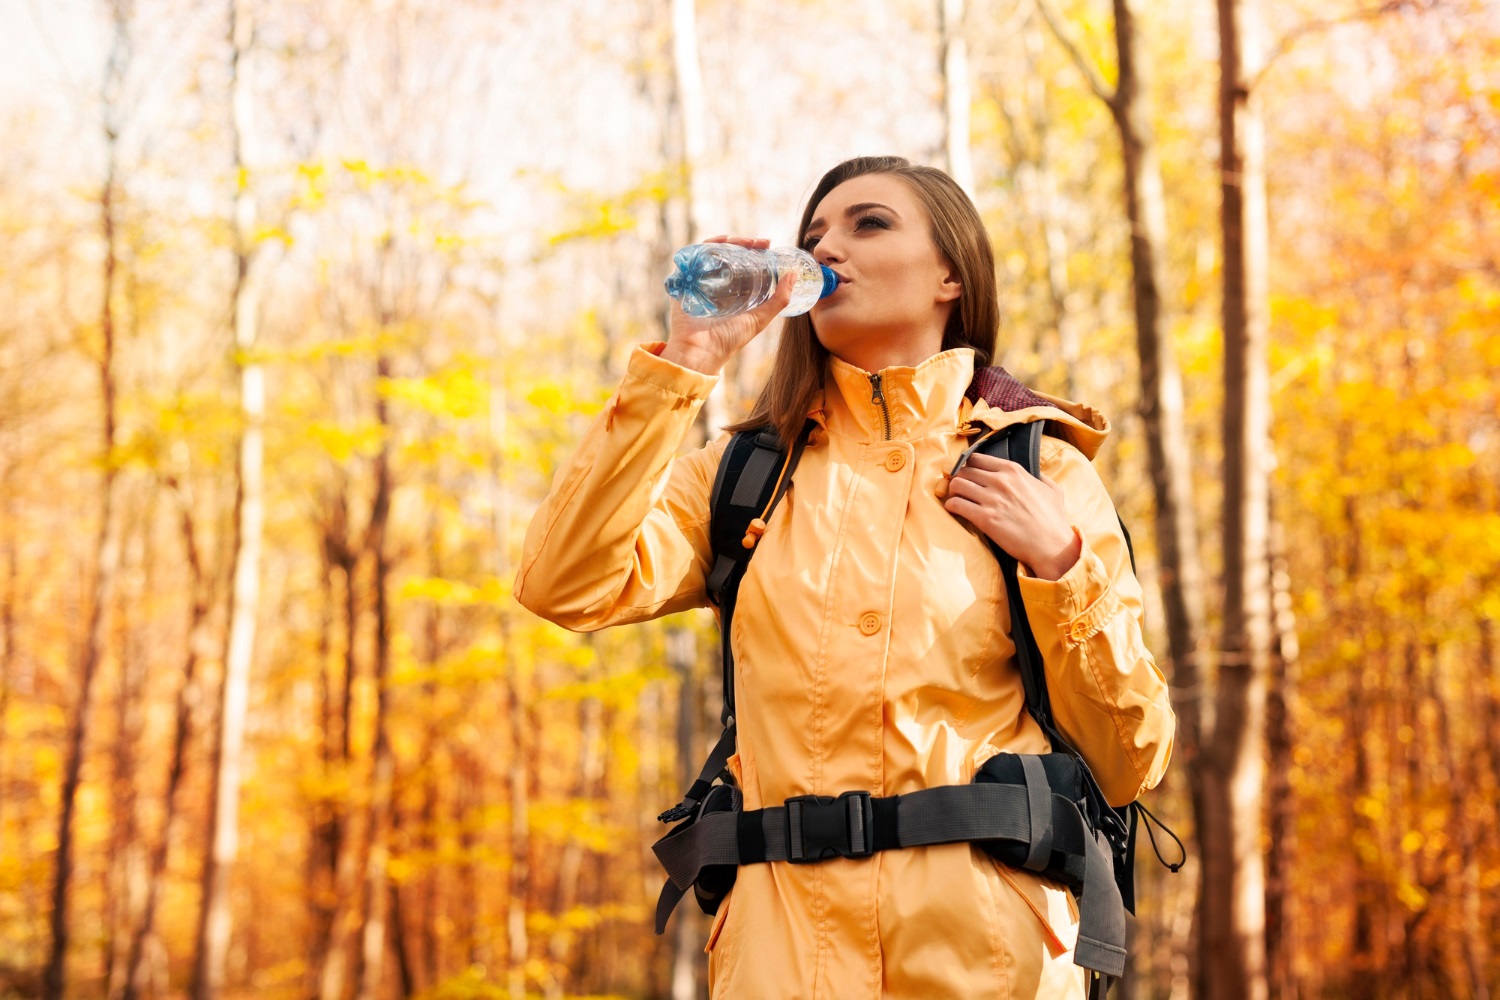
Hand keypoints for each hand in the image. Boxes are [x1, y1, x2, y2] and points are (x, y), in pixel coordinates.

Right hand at [660, 235, 797, 374]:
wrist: (701, 351)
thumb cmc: (729, 340)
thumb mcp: (760, 318)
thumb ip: (779, 299)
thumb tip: (794, 274)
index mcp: (731, 291)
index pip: (742, 263)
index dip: (755, 251)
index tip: (768, 245)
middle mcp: (714, 284)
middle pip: (727, 254)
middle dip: (744, 243)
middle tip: (759, 243)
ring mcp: (698, 281)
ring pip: (711, 252)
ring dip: (728, 242)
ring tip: (744, 242)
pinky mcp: (683, 281)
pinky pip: (692, 257)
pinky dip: (705, 246)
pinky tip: (719, 243)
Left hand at [942, 451, 1081, 579]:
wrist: (1052, 546)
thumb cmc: (1054, 520)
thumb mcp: (1053, 490)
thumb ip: (1040, 477)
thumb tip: (1036, 474)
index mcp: (1013, 470)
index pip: (977, 458)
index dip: (967, 466)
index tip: (966, 474)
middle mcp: (1000, 481)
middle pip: (963, 471)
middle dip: (958, 479)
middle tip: (959, 489)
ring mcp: (992, 499)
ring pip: (956, 485)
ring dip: (952, 492)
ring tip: (956, 499)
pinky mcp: (985, 518)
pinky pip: (956, 504)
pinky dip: (951, 507)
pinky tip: (955, 511)